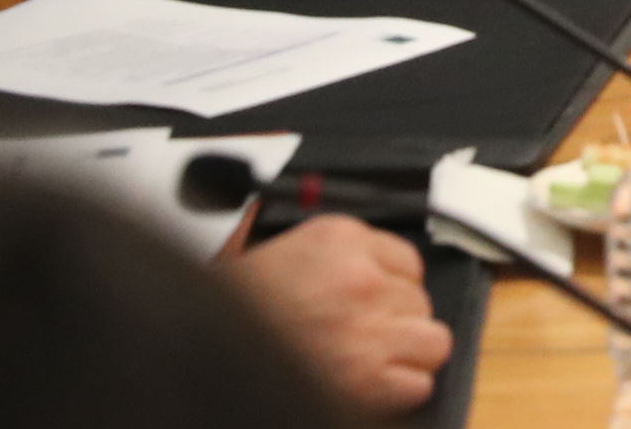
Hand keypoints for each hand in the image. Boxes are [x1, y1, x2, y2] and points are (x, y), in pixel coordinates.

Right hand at [232, 215, 452, 414]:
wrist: (198, 345)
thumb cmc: (231, 308)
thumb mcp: (278, 252)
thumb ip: (332, 256)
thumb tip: (370, 268)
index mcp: (341, 239)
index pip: (408, 262)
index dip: (389, 291)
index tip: (369, 306)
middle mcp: (361, 278)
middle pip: (419, 302)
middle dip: (393, 324)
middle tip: (356, 339)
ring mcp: (367, 329)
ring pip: (432, 341)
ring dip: (405, 356)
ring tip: (366, 364)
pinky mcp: (365, 378)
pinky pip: (418, 384)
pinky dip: (397, 393)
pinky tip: (367, 389)